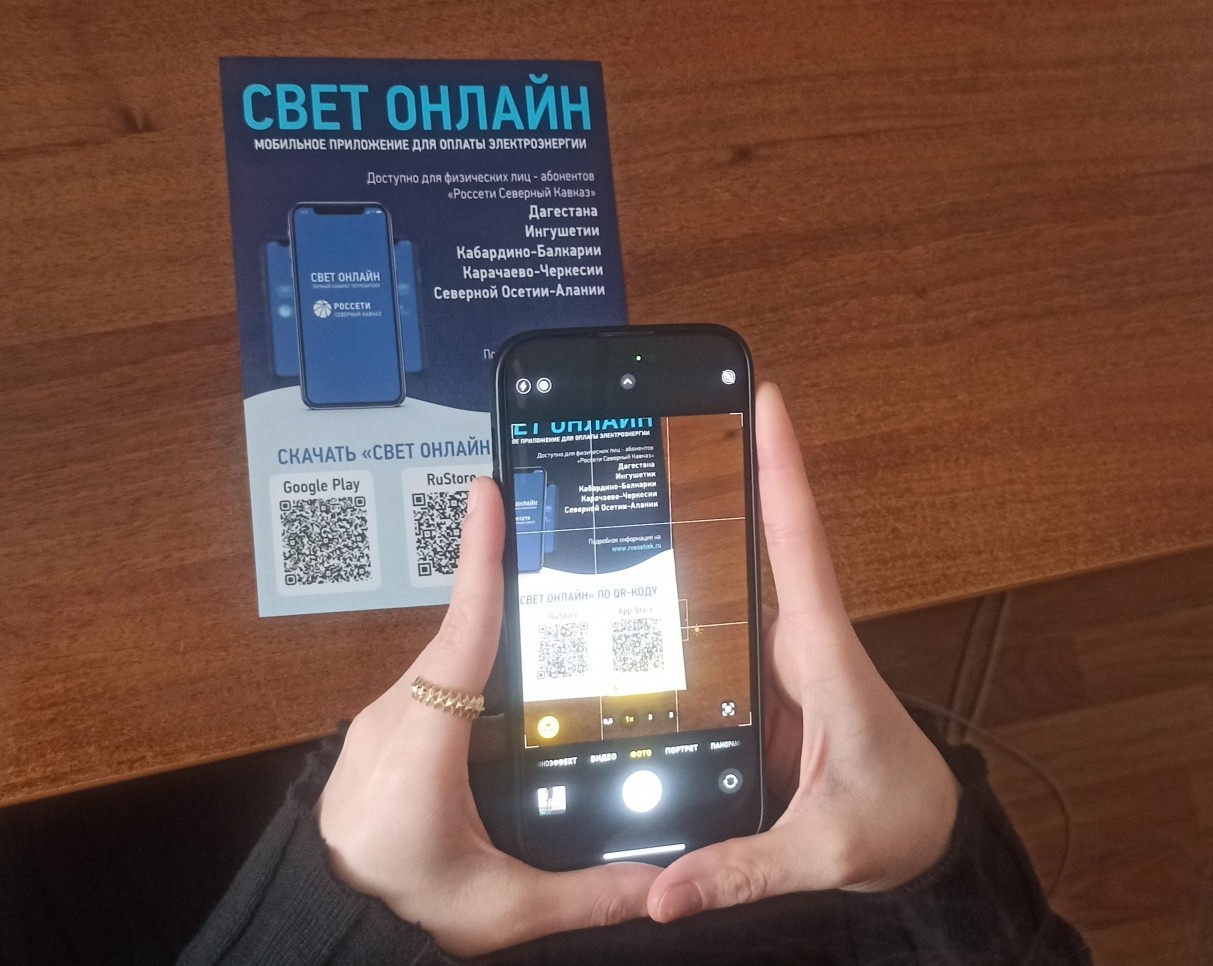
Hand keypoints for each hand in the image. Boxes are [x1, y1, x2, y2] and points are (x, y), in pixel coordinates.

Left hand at [317, 477, 659, 956]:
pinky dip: (470, 663)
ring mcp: (383, 720)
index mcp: (422, 745)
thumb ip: (585, 895)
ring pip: (446, 655)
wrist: (324, 923)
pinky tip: (507, 682)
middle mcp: (394, 716)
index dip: (478, 559)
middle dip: (504, 583)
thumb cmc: (392, 913)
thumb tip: (657, 884)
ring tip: (546, 598)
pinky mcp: (385, 730)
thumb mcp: (499, 909)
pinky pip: (432, 678)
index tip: (488, 496)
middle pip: (460, 632)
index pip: (461, 633)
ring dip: (490, 625)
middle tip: (550, 533)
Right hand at [648, 383, 960, 921]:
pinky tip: (639, 588)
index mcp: (824, 656)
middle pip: (760, 542)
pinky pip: (723, 628)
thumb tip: (664, 890)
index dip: (783, 471)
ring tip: (641, 484)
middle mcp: (801, 642)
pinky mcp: (767, 683)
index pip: (799, 545)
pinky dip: (691, 598)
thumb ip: (743, 868)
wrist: (925, 835)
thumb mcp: (825, 850)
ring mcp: (782, 660)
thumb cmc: (899, 823)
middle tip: (675, 416)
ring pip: (739, 581)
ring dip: (704, 531)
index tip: (767, 403)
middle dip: (726, 475)